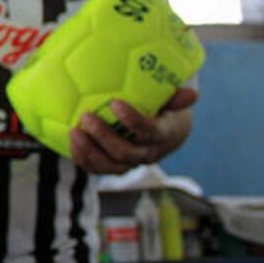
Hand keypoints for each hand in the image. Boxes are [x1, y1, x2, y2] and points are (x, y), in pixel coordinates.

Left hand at [70, 87, 197, 174]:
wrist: (164, 133)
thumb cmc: (164, 110)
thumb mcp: (171, 102)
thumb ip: (176, 97)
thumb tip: (192, 93)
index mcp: (162, 135)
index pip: (149, 132)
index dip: (133, 120)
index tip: (115, 102)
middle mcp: (147, 154)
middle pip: (126, 153)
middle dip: (105, 136)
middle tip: (87, 116)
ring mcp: (130, 163)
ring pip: (110, 166)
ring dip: (90, 151)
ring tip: (74, 132)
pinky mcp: (115, 166)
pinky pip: (98, 169)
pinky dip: (83, 159)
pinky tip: (71, 142)